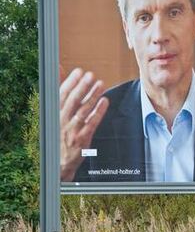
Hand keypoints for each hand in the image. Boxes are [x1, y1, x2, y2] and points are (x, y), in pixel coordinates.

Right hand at [59, 66, 108, 181]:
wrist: (57, 162)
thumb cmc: (58, 132)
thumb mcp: (54, 112)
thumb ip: (59, 90)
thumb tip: (58, 69)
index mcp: (53, 114)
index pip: (61, 95)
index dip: (70, 82)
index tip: (79, 71)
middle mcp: (61, 121)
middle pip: (72, 101)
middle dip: (82, 87)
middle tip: (91, 75)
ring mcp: (72, 130)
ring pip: (83, 111)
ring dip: (93, 96)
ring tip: (101, 84)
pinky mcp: (82, 139)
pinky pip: (92, 123)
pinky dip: (98, 112)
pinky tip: (105, 101)